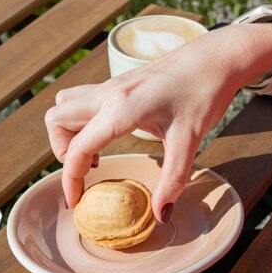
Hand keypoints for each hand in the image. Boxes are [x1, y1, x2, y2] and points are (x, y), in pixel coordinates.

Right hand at [45, 23, 271, 221]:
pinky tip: (110, 134)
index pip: (78, 149)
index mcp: (121, 109)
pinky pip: (83, 98)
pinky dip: (83, 119)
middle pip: (57, 119)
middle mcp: (108, 93)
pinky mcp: (119, 81)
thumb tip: (161, 215)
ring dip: (69, 130)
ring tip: (96, 152)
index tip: (76, 201)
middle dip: (62, 151)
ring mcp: (111, 84)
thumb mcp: (189, 140)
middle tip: (88, 170)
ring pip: (66, 104)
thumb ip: (173, 179)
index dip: (71, 180)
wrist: (214, 58)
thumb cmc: (203, 93)